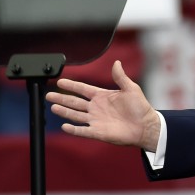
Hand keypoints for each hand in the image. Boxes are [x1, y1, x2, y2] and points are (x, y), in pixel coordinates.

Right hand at [46, 60, 161, 151]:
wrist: (146, 126)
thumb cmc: (140, 108)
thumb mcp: (131, 89)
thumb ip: (121, 77)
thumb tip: (117, 62)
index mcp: (102, 96)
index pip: (82, 89)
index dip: (72, 85)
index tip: (60, 81)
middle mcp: (96, 108)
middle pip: (74, 102)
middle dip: (62, 98)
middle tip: (48, 95)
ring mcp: (96, 120)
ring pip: (75, 115)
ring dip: (64, 111)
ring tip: (53, 107)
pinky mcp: (98, 132)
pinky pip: (82, 131)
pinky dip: (73, 129)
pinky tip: (64, 126)